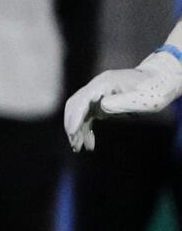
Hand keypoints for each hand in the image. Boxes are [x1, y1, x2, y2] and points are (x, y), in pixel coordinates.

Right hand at [64, 52, 181, 150]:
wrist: (159, 81)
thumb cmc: (154, 89)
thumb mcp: (143, 98)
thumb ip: (123, 101)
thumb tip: (101, 106)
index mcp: (104, 83)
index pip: (82, 100)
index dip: (75, 117)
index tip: (72, 133)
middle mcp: (97, 87)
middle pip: (75, 106)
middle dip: (72, 126)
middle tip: (75, 145)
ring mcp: (97, 94)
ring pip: (79, 113)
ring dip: (77, 130)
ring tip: (79, 148)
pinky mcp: (100, 102)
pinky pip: (87, 117)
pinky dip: (86, 130)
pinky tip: (90, 143)